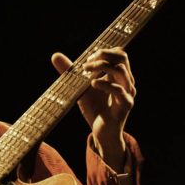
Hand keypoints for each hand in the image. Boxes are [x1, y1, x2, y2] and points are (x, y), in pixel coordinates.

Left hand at [51, 47, 135, 171]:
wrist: (102, 134)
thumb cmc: (95, 109)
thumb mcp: (81, 87)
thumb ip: (71, 71)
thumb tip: (55, 55)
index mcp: (120, 76)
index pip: (119, 54)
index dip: (104, 51)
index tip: (88, 57)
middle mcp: (127, 82)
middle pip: (122, 57)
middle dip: (103, 54)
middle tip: (87, 62)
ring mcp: (128, 93)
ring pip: (121, 70)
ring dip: (101, 67)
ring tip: (85, 71)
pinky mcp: (126, 105)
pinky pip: (119, 90)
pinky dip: (105, 84)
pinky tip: (92, 84)